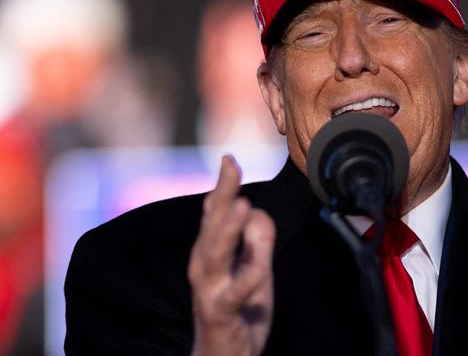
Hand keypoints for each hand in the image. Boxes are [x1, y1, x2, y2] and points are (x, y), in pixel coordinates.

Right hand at [188, 156, 275, 355]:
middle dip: (221, 194)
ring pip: (215, 254)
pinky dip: (247, 278)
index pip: (214, 212)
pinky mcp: (221, 311)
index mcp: (211, 250)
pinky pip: (236, 293)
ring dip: (228, 230)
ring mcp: (210, 289)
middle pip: (211, 224)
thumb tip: (257, 211)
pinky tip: (261, 266)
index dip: (222, 184)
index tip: (229, 158)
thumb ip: (257, 239)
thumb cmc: (239, 309)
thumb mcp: (254, 268)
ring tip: (242, 205)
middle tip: (231, 166)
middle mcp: (204, 265)